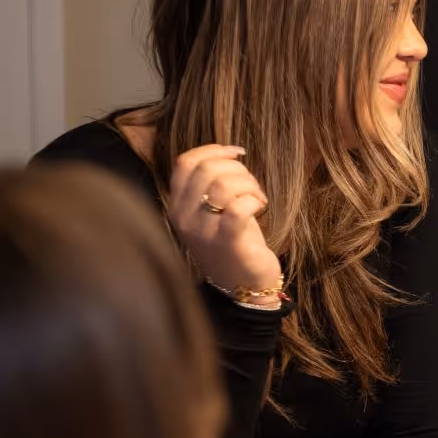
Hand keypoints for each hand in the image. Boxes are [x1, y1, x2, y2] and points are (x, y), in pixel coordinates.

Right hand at [165, 144, 282, 296]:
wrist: (242, 286)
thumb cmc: (232, 242)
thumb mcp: (212, 211)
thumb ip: (211, 184)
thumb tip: (228, 152)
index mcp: (177, 206)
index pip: (185, 163)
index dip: (213, 150)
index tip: (236, 153)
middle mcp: (184, 217)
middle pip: (207, 169)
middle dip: (237, 168)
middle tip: (251, 185)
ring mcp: (203, 231)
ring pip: (224, 185)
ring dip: (249, 184)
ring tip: (257, 198)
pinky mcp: (227, 241)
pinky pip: (238, 207)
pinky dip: (254, 200)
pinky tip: (260, 207)